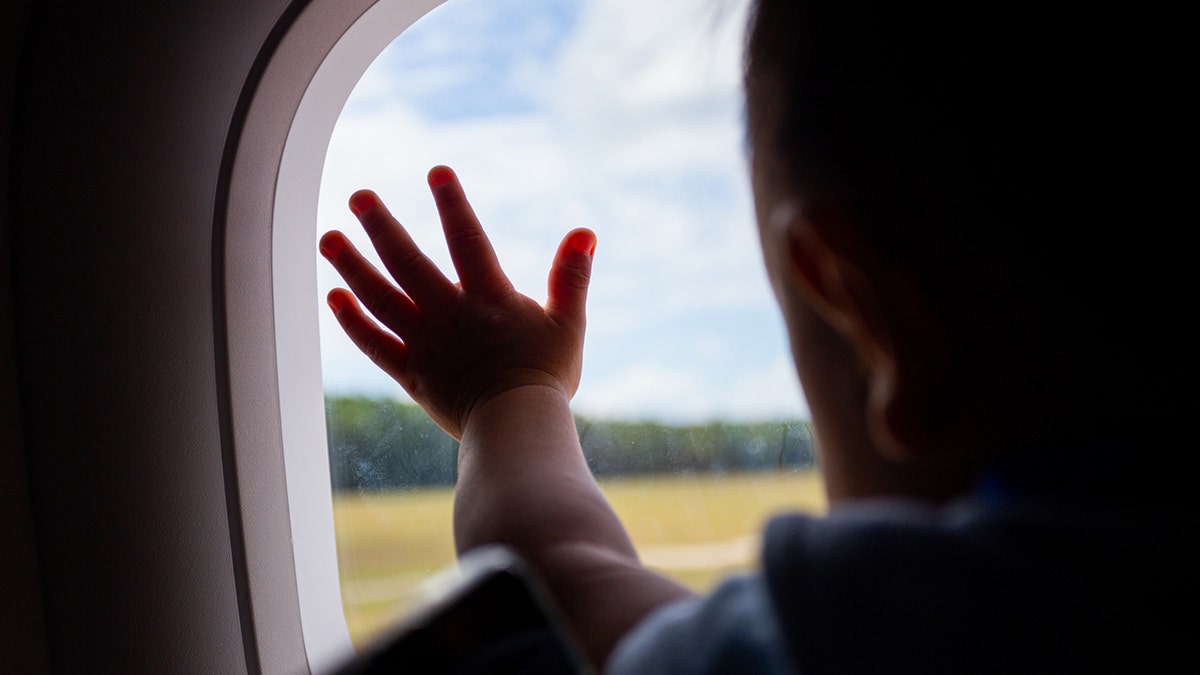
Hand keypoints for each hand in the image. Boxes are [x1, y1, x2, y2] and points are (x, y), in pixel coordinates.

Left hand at [319, 165, 596, 439]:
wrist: (516, 428)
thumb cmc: (546, 377)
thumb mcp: (568, 323)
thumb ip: (571, 277)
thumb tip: (585, 232)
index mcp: (488, 299)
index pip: (467, 240)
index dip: (453, 204)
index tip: (437, 172)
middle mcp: (449, 315)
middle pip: (408, 263)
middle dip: (382, 226)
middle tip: (358, 196)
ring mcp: (425, 344)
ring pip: (381, 298)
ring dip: (353, 266)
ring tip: (329, 238)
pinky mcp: (411, 375)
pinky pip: (375, 344)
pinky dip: (353, 322)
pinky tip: (336, 297)